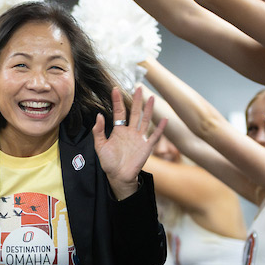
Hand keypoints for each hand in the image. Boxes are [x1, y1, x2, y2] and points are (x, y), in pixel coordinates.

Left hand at [92, 85, 166, 199]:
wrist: (119, 176)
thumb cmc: (109, 162)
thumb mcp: (100, 146)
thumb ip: (99, 131)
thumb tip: (98, 116)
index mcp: (119, 130)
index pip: (119, 112)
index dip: (117, 101)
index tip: (115, 89)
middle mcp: (130, 132)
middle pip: (135, 112)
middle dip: (136, 100)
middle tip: (138, 88)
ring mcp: (139, 138)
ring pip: (145, 120)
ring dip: (148, 109)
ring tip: (151, 97)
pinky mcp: (146, 146)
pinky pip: (155, 136)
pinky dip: (160, 128)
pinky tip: (165, 119)